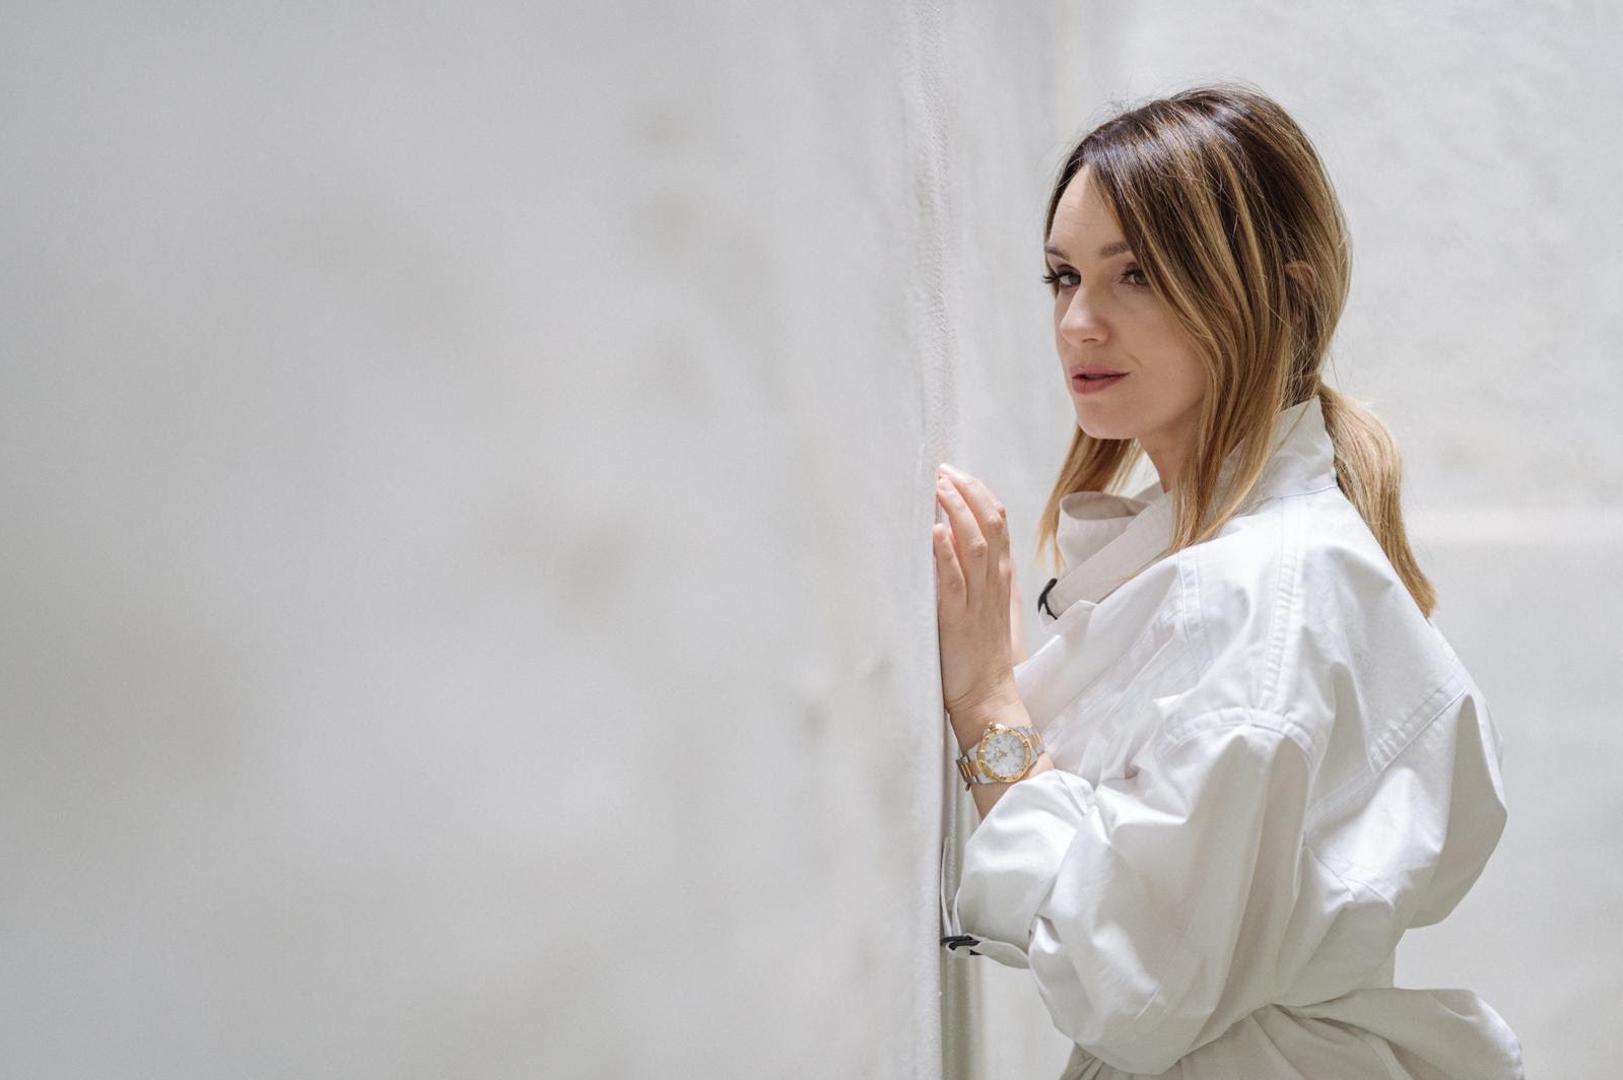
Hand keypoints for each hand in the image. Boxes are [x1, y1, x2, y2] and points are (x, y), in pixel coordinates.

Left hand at [932, 463, 1017, 719]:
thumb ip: (979, 575)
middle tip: (944, 470)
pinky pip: (954, 581)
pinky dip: (945, 554)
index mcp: (1002, 578)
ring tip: (939, 488)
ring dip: (956, 512)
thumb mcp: (988, 606)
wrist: (990, 696)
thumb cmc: (984, 654)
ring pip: (975, 544)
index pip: (1000, 522)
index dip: (979, 493)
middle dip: (967, 491)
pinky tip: (934, 531)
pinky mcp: (958, 621)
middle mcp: (994, 583)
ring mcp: (978, 601)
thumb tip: (955, 540)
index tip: (956, 473)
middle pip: (991, 523)